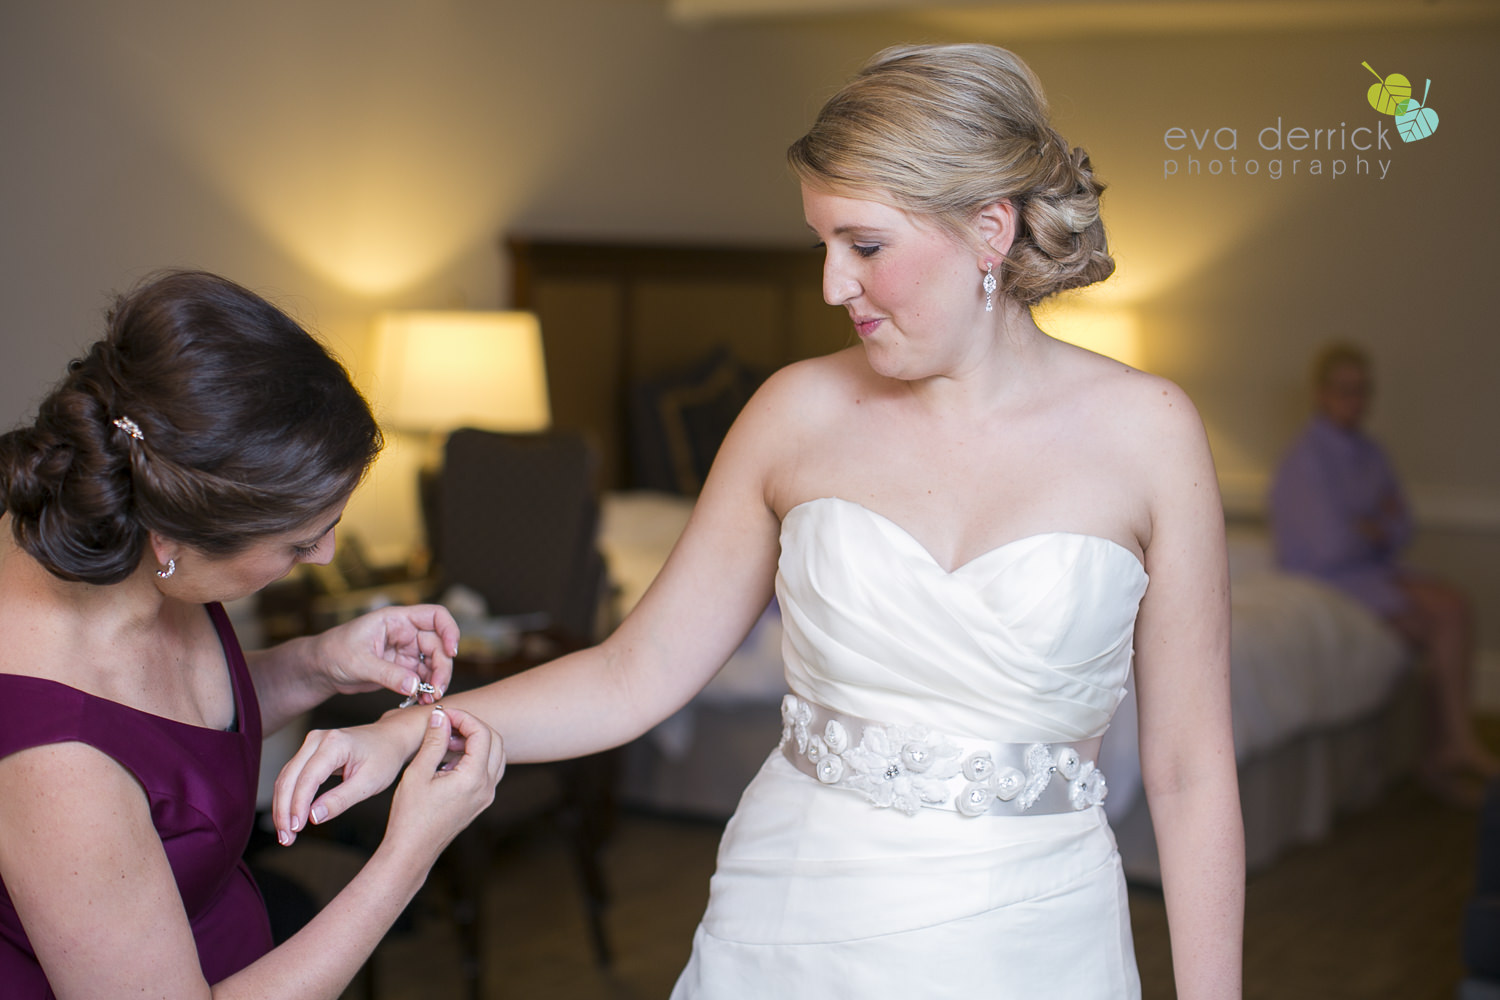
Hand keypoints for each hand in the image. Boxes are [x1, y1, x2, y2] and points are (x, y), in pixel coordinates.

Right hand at [273, 711, 430, 844]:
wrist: (390, 738)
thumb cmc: (384, 758)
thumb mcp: (369, 783)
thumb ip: (341, 800)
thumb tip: (313, 817)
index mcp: (335, 743)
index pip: (308, 778)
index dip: (298, 806)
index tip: (295, 830)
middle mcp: (317, 739)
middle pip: (289, 778)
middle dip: (284, 811)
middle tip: (286, 839)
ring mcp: (311, 743)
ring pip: (286, 777)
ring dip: (282, 807)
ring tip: (286, 835)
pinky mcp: (309, 751)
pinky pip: (292, 775)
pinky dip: (288, 797)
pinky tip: (289, 818)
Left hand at [313, 604, 459, 703]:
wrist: (321, 669)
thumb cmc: (334, 653)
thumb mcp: (360, 663)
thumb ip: (388, 674)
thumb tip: (415, 686)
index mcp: (396, 620)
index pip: (435, 616)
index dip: (450, 630)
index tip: (452, 651)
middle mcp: (405, 633)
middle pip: (439, 645)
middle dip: (442, 667)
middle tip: (437, 690)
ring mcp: (405, 651)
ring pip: (434, 663)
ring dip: (437, 681)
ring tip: (430, 700)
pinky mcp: (403, 669)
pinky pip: (423, 677)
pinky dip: (426, 689)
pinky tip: (422, 701)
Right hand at [384, 706, 504, 861]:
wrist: (411, 851)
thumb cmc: (410, 816)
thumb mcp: (418, 773)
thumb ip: (433, 741)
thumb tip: (441, 716)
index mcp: (473, 778)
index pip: (482, 733)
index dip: (464, 717)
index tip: (444, 714)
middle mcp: (487, 787)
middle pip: (495, 741)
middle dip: (473, 726)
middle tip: (448, 724)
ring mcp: (486, 796)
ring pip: (496, 756)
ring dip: (478, 741)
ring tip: (449, 740)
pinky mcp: (481, 802)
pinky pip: (489, 771)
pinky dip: (477, 757)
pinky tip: (451, 758)